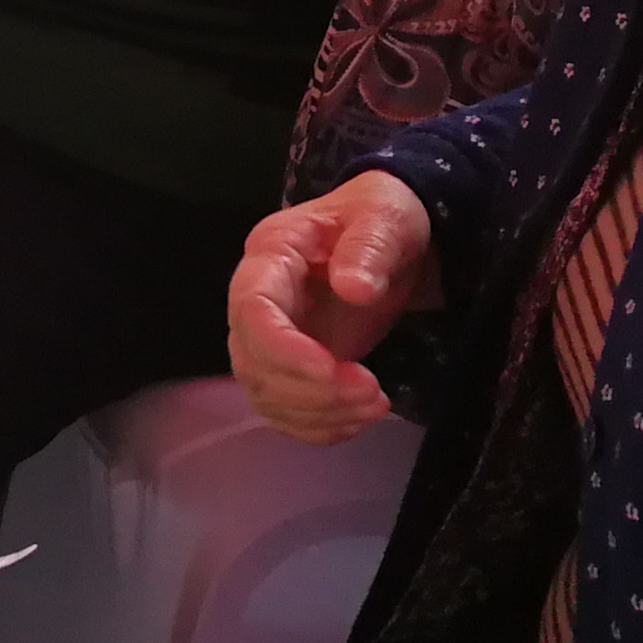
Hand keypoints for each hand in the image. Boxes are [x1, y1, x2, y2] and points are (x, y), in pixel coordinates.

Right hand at [226, 172, 434, 444]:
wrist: (391, 236)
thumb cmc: (383, 216)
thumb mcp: (386, 217)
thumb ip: (369, 246)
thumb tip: (353, 288)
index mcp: (272, 254)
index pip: (251, 309)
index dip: (282, 348)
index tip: (331, 370)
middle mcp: (259, 297)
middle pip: (252, 360)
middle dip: (309, 390)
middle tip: (372, 392)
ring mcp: (273, 335)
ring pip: (265, 393)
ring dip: (317, 413)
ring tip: (375, 404)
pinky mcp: (293, 365)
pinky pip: (286, 409)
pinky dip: (319, 426)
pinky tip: (359, 418)